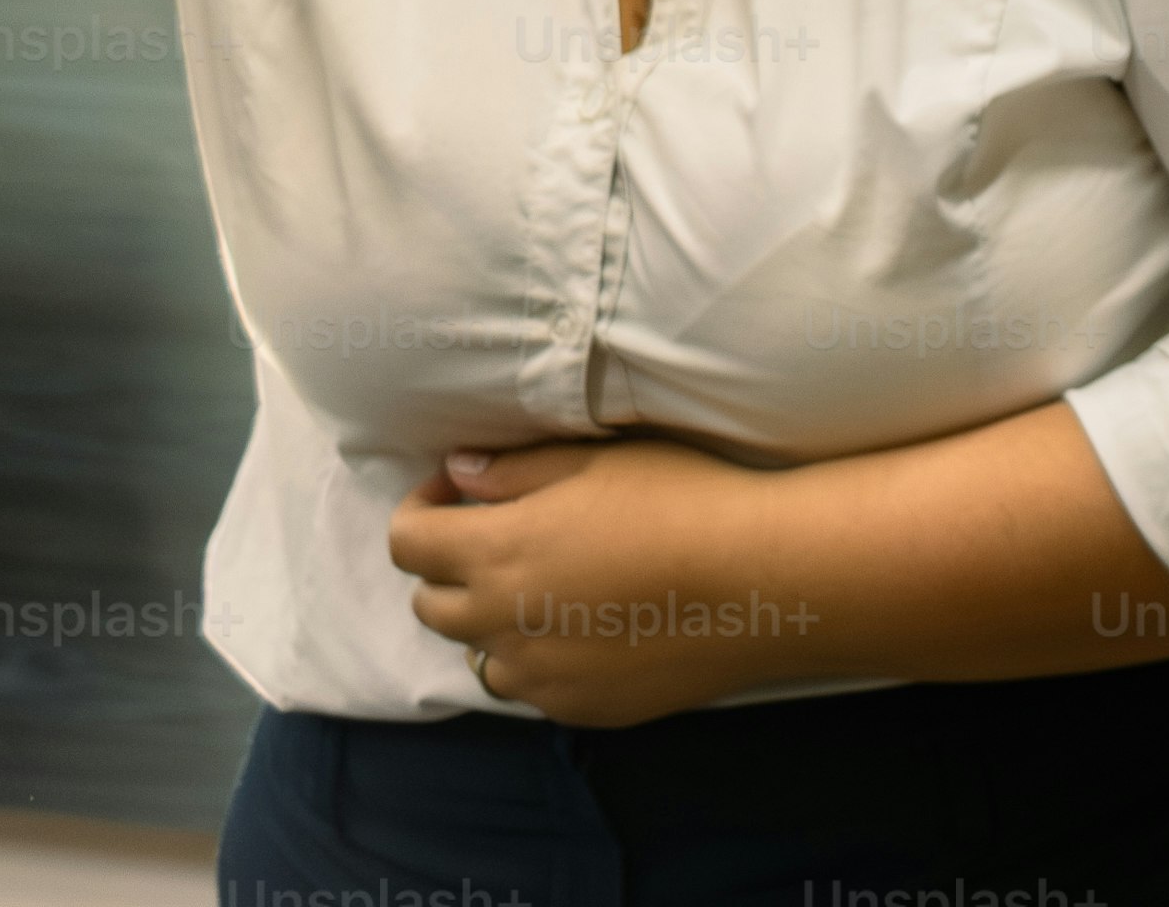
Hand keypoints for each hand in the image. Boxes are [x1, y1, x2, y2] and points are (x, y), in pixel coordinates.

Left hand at [390, 438, 821, 726]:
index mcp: (497, 551)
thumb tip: (460, 473)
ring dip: (492, 620)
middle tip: (502, 536)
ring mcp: (538, 675)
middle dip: (450, 567)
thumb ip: (514, 469)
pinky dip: (539, 657)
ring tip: (548, 588)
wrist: (761, 580)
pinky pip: (530, 687)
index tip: (458, 492)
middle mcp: (502, 621)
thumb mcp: (597, 460)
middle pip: (430, 604)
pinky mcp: (577, 707)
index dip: (421, 510)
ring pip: (477, 653)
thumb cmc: (684, 501)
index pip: (408, 542)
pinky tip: (589, 626)